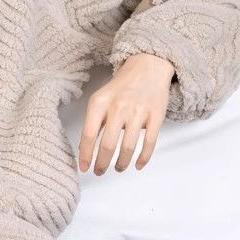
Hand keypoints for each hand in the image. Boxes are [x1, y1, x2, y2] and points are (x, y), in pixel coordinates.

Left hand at [78, 53, 175, 174]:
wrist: (147, 67)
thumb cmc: (121, 87)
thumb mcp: (101, 98)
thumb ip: (94, 121)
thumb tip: (85, 149)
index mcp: (99, 102)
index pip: (89, 134)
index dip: (85, 154)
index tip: (83, 167)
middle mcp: (118, 107)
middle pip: (107, 144)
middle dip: (102, 163)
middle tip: (99, 172)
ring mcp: (138, 111)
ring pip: (128, 146)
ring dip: (121, 163)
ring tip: (118, 169)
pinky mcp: (156, 116)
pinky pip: (149, 142)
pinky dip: (143, 158)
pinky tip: (138, 165)